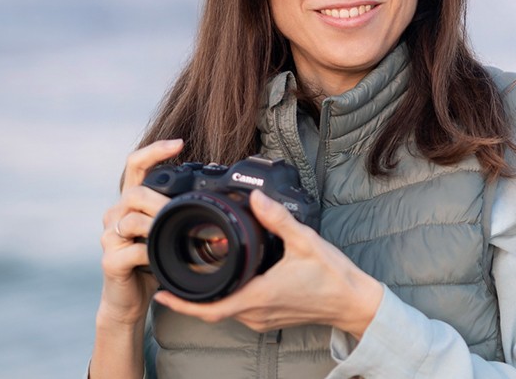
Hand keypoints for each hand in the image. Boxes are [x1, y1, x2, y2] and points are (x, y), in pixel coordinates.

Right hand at [97, 139, 182, 326]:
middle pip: (135, 193)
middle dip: (162, 201)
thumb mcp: (166, 229)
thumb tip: (214, 194)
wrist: (130, 298)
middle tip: (182, 211)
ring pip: (131, 220)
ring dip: (157, 226)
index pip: (136, 165)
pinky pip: (133, 251)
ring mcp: (109, 237)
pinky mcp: (110, 261)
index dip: (154, 150)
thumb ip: (177, 209)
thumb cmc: (152, 260)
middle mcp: (115, 214)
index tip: (179, 143)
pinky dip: (152, 254)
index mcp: (130, 201)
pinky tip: (162, 260)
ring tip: (176, 235)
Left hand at [154, 189, 384, 339]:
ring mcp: (264, 319)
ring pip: (226, 311)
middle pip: (212, 309)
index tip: (161, 291)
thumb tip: (256, 196)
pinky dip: (228, 297)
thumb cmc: (332, 276)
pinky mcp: (272, 318)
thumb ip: (278, 219)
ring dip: (210, 296)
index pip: (209, 307)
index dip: (181, 302)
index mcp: (258, 296)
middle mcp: (256, 313)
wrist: (354, 301)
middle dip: (190, 295)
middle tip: (173, 276)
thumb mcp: (305, 241)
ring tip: (198, 274)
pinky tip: (230, 280)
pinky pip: (241, 311)